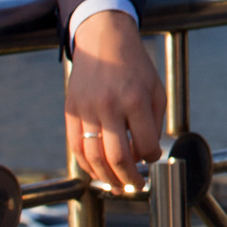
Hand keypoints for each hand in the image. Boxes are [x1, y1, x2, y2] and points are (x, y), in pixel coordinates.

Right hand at [64, 10, 165, 193]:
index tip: (151, 160)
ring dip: (106, 178)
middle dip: (128, 179)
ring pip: (93, 157)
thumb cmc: (134, 67)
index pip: (146, 144)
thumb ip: (154, 123)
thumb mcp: (155, 89)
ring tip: (117, 186)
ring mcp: (86, 109)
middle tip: (135, 186)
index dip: (151, 158)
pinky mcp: (70, 111)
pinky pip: (76, 147)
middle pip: (117, 157)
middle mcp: (109, 106)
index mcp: (135, 100)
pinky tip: (97, 171)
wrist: (103, 40)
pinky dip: (86, 164)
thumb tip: (147, 154)